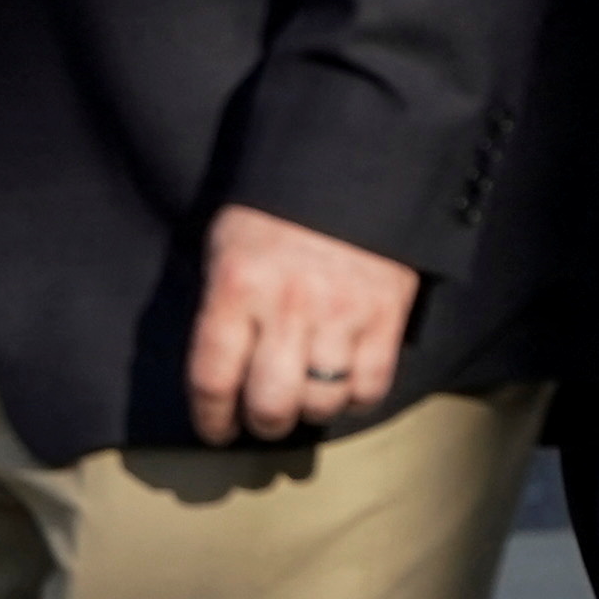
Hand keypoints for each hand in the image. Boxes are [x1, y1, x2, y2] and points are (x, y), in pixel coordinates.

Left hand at [183, 203, 423, 444]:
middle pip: (270, 403)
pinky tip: (344, 388)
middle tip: (263, 419)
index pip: (212, 377)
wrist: (348, 167)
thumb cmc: (273, 213)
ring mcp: (341, 314)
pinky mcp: (387, 316)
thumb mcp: (225, 247)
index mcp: (236, 288)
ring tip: (304, 399)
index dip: (211, 418)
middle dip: (263, 423)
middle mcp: (287, 307)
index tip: (215, 431)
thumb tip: (216, 371)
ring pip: (322, 400)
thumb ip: (219, 306)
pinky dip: (357, 399)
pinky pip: (372, 386)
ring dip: (310, 411)